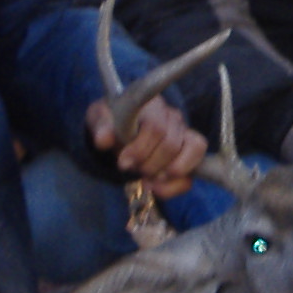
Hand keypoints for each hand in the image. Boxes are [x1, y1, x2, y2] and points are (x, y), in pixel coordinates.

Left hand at [87, 94, 207, 199]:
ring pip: (191, 153)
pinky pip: (191, 174)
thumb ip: (101, 126)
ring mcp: (185, 135)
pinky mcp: (189, 157)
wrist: (119, 130)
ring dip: (163, 173)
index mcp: (152, 105)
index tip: (123, 162)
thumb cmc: (112, 121)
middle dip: (148, 164)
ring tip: (145, 177)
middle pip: (171, 145)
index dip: (140, 149)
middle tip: (131, 168)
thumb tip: (103, 139)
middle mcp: (173, 117)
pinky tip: (154, 187)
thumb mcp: (100, 118)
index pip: (156, 127)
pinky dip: (173, 186)